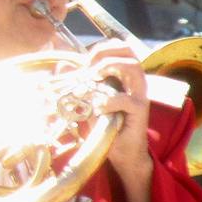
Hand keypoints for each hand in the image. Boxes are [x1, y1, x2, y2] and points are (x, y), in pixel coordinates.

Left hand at [89, 40, 151, 186]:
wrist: (122, 152)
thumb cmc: (105, 126)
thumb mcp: (87, 102)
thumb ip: (78, 84)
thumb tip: (61, 65)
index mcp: (123, 77)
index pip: (120, 49)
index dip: (101, 49)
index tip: (84, 61)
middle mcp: (134, 82)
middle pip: (129, 52)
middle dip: (106, 52)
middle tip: (89, 66)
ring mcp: (139, 95)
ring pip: (134, 67)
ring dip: (109, 67)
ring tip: (93, 79)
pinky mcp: (140, 111)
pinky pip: (127, 100)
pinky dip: (109, 101)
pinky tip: (97, 108)